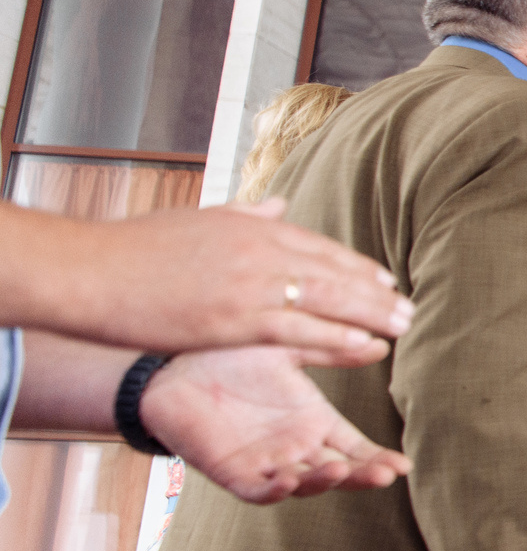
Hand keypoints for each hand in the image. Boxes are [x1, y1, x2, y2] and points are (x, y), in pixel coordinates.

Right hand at [10, 201, 415, 368]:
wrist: (93, 271)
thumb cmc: (135, 249)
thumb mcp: (197, 220)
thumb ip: (243, 215)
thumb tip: (277, 204)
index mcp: (251, 227)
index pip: (320, 247)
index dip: (357, 266)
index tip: (385, 279)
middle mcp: (261, 252)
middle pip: (334, 272)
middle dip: (375, 292)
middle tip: (409, 308)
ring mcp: (252, 287)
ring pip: (328, 300)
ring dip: (371, 315)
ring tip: (402, 327)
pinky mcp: (237, 321)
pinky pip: (301, 331)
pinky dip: (339, 338)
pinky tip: (367, 347)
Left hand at [139, 347, 409, 503]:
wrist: (173, 366)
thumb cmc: (231, 356)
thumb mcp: (289, 349)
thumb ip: (332, 349)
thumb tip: (379, 343)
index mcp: (314, 422)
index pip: (356, 447)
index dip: (380, 458)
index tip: (404, 465)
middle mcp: (295, 447)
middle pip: (340, 471)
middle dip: (363, 475)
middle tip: (385, 474)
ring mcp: (265, 461)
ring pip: (304, 483)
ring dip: (323, 482)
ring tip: (340, 470)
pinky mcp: (232, 471)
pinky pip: (257, 490)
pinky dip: (273, 490)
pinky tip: (288, 480)